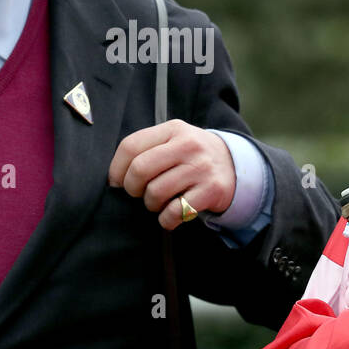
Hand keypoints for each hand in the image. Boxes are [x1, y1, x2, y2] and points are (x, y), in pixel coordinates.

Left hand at [108, 121, 236, 230]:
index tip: (116, 182)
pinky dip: (166, 219)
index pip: (130, 146)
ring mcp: (201, 168)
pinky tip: (170, 215)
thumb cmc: (191, 156)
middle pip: (140, 170)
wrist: (234, 166)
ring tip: (158, 201)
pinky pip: (175, 211)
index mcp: (172, 129)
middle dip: (132, 188)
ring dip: (151, 204)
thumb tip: (115, 179)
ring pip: (155, 193)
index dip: (116, 169)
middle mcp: (187, 145)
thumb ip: (147, 149)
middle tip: (138, 193)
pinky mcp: (211, 190)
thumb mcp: (173, 140)